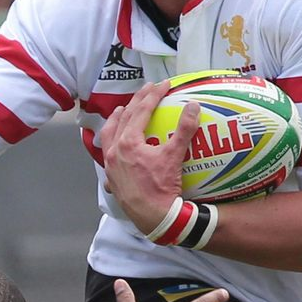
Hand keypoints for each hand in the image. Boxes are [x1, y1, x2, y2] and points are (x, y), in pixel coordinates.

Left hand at [99, 80, 198, 234]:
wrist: (153, 217)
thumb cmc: (161, 187)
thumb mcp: (174, 156)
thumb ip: (184, 129)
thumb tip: (194, 106)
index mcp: (128, 143)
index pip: (141, 111)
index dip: (153, 95)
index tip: (164, 84)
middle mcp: (114, 152)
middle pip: (123, 119)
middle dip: (135, 102)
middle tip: (146, 89)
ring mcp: (110, 166)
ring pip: (108, 137)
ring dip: (116, 121)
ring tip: (121, 111)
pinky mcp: (112, 179)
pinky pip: (108, 156)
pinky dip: (112, 145)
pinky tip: (115, 147)